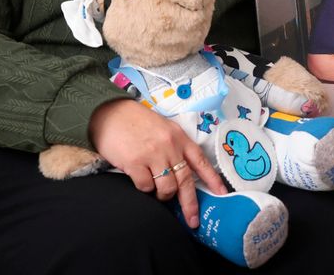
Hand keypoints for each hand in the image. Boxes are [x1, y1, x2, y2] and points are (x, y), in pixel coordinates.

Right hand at [88, 99, 226, 227]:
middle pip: (185, 181)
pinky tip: (139, 179)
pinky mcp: (135, 162)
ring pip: (167, 187)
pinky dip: (144, 188)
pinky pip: (145, 187)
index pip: (201, 161)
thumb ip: (175, 148)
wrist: (110, 113)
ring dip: (163, 195)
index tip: (223, 195)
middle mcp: (170, 146)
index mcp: (180, 137)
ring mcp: (152, 154)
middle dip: (190, 204)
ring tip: (156, 190)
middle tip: (193, 220)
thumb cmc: (137, 122)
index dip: (213, 180)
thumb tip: (182, 177)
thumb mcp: (164, 129)